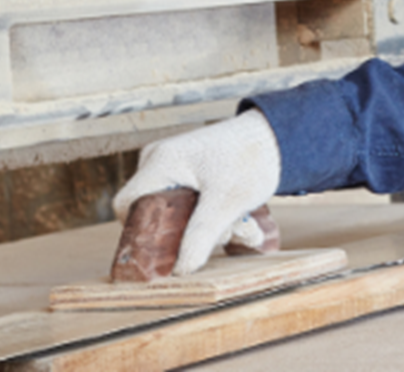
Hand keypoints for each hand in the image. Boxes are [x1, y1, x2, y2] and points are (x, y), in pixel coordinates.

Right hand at [113, 110, 282, 274]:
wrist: (275, 136)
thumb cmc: (251, 158)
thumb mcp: (227, 201)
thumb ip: (202, 235)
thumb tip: (181, 268)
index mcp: (160, 161)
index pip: (127, 205)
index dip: (142, 233)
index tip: (170, 248)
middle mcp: (159, 161)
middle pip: (152, 213)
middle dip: (187, 232)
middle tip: (223, 232)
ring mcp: (172, 167)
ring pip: (173, 212)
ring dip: (206, 226)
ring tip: (237, 223)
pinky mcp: (186, 174)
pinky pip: (186, 205)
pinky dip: (209, 217)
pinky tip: (235, 219)